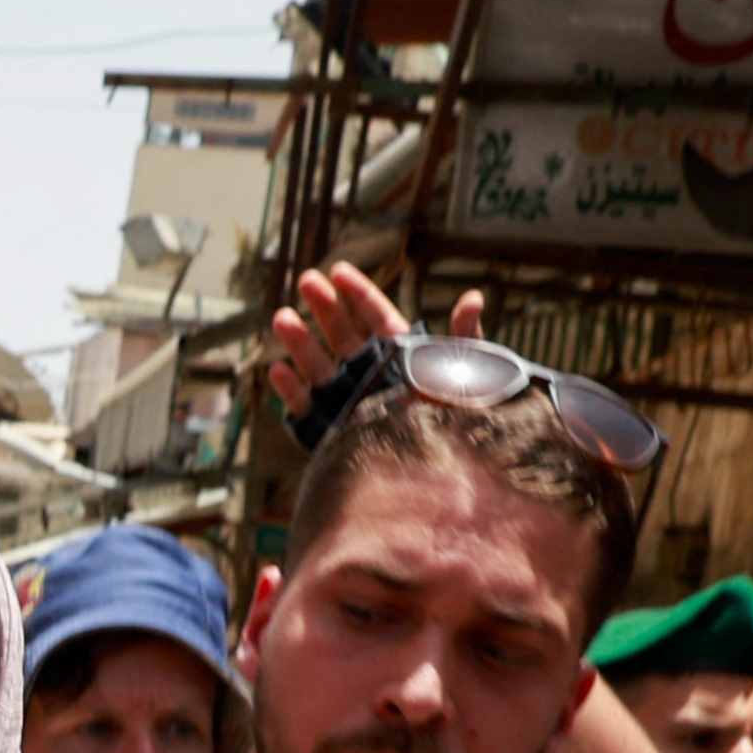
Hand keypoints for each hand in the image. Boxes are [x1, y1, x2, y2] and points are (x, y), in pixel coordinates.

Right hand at [259, 266, 479, 420]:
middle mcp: (373, 377)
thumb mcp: (470, 378)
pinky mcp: (333, 435)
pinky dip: (291, 391)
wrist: (447, 482)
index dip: (357, 293)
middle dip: (323, 306)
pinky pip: (307, 411)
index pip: (377, 317)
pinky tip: (279, 371)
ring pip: (319, 366)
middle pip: (343, 334)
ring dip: (299, 341)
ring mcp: (350, 404)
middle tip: (306, 280)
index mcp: (404, 357)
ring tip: (282, 318)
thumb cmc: (465, 428)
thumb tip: (472, 297)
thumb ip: (466, 339)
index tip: (338, 271)